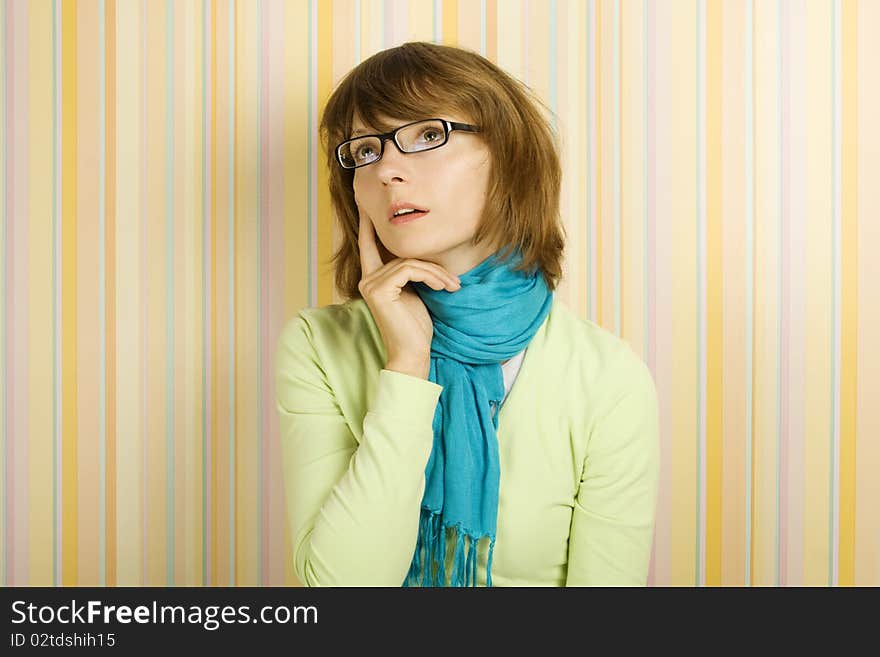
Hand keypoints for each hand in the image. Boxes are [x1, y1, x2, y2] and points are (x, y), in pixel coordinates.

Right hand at [357, 209, 460, 377]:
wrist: (413, 353)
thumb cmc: (416, 327)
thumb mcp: (414, 293)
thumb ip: (409, 272)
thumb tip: (420, 254)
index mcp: (373, 279)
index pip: (369, 245)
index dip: (368, 224)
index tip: (366, 204)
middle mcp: (367, 279)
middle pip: (402, 253)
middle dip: (432, 265)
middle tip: (454, 282)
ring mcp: (370, 284)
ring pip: (410, 262)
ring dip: (438, 274)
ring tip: (454, 288)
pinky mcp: (379, 290)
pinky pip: (410, 270)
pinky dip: (432, 277)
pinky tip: (445, 289)